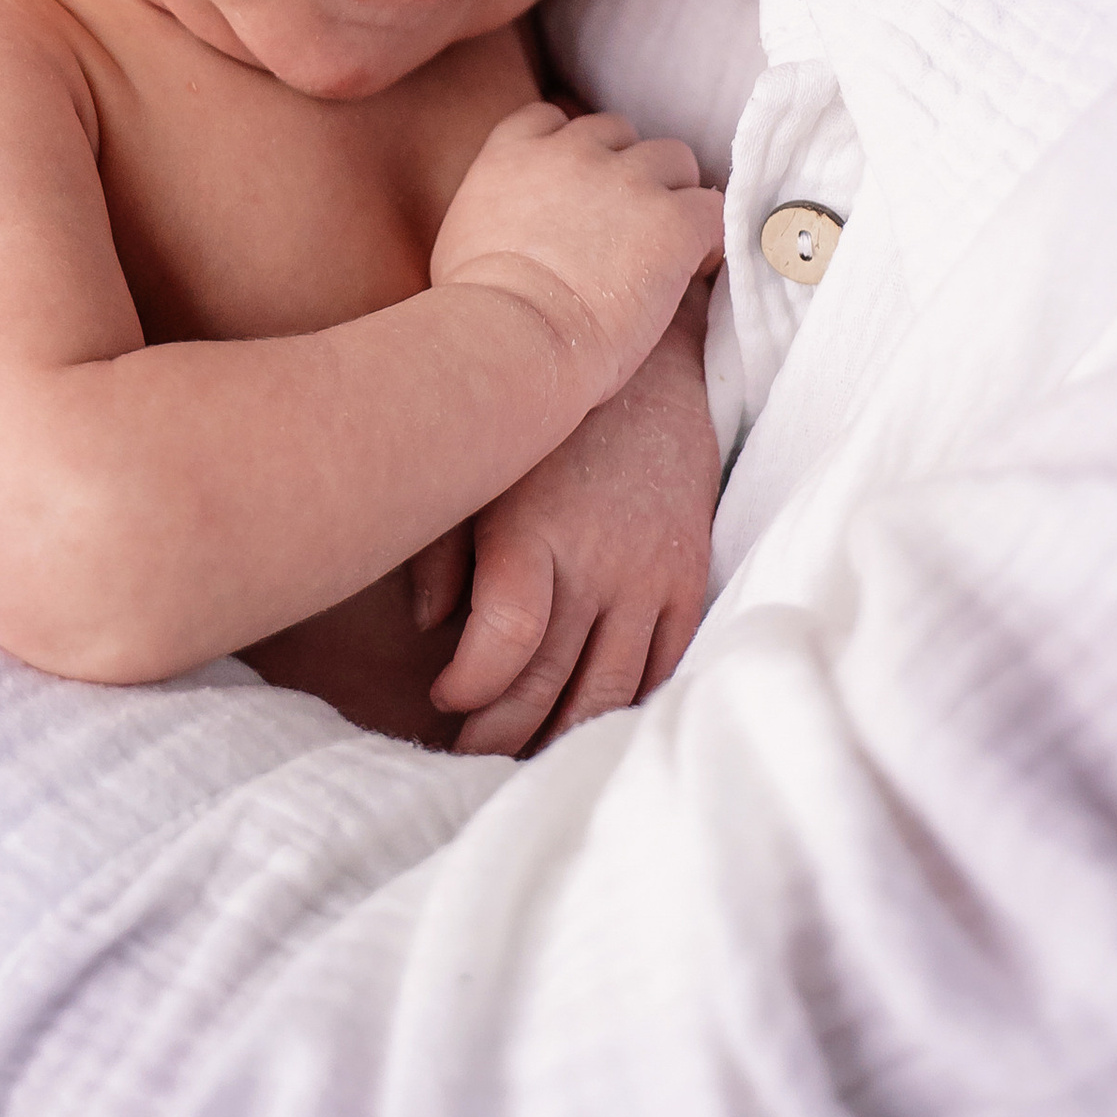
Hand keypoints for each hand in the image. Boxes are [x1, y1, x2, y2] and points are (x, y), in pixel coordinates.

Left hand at [415, 292, 718, 755]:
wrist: (652, 365)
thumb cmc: (549, 419)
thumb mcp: (481, 466)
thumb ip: (443, 547)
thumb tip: (428, 626)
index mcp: (535, 535)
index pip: (502, 650)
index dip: (467, 692)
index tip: (442, 695)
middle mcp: (597, 564)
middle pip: (549, 687)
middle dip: (500, 733)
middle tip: (468, 749)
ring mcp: (650, 576)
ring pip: (608, 693)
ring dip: (563, 735)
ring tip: (525, 751)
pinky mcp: (688, 577)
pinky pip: (663, 666)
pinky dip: (628, 703)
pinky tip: (594, 717)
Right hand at [429, 101, 723, 423]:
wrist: (511, 337)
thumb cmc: (477, 312)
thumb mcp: (463, 238)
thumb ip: (497, 210)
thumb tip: (516, 233)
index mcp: (515, 152)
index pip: (551, 119)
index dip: (574, 152)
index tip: (580, 188)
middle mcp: (572, 151)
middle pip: (618, 133)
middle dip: (626, 171)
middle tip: (626, 225)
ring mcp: (626, 181)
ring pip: (674, 159)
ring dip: (673, 194)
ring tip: (667, 242)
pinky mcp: (672, 220)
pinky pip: (711, 209)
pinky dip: (709, 237)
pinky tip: (697, 267)